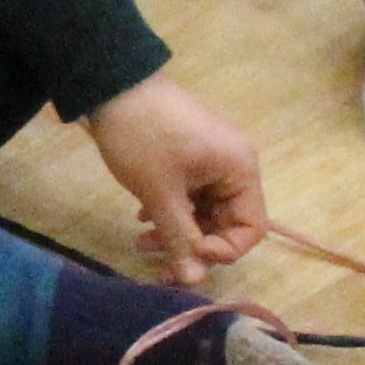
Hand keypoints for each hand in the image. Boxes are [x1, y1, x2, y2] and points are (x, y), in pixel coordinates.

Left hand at [80, 72, 268, 283]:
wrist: (112, 83)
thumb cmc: (143, 138)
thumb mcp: (160, 193)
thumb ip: (179, 238)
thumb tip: (193, 282)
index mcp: (241, 170)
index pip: (252, 228)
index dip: (223, 250)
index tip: (188, 255)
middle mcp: (235, 165)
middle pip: (227, 221)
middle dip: (192, 243)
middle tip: (154, 258)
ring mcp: (212, 159)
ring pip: (204, 210)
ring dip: (177, 229)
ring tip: (141, 240)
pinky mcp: (189, 154)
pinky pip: (191, 193)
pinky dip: (171, 209)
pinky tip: (142, 216)